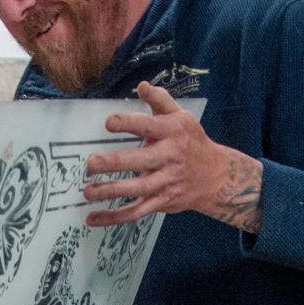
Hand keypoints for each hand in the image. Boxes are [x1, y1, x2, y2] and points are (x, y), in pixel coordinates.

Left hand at [83, 82, 262, 233]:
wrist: (215, 176)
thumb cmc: (191, 142)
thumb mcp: (181, 117)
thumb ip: (160, 100)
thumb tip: (141, 85)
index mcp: (172, 132)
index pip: (148, 126)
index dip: (128, 123)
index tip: (108, 123)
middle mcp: (169, 157)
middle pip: (140, 161)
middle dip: (114, 163)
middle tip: (92, 163)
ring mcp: (165, 182)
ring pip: (137, 190)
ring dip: (111, 192)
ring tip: (88, 191)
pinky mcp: (161, 202)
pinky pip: (136, 212)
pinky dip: (114, 217)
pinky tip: (92, 218)